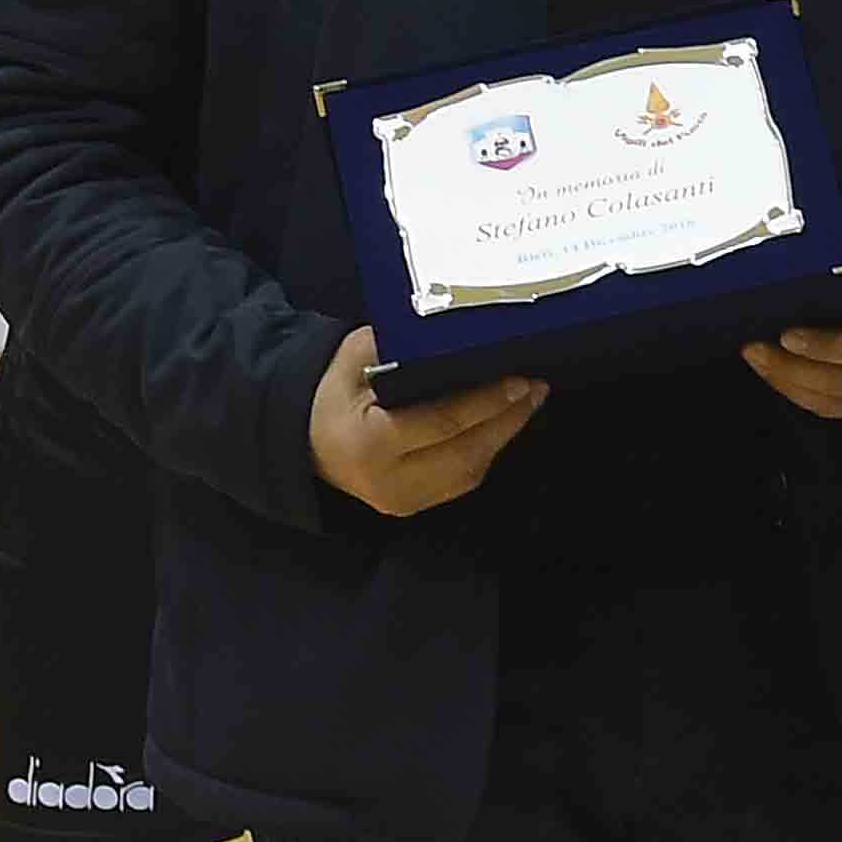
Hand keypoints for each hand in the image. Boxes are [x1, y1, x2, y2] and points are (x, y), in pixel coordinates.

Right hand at [307, 324, 546, 515]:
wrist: (303, 441)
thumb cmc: (330, 394)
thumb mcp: (353, 359)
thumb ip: (398, 349)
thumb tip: (455, 335)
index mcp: (372, 445)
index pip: (444, 423)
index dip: (487, 403)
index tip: (521, 380)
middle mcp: (390, 482)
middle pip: (467, 452)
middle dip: (508, 419)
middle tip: (537, 387)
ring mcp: (403, 500)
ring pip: (470, 470)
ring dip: (504, 435)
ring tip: (530, 400)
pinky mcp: (413, 506)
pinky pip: (462, 480)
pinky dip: (486, 450)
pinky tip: (504, 423)